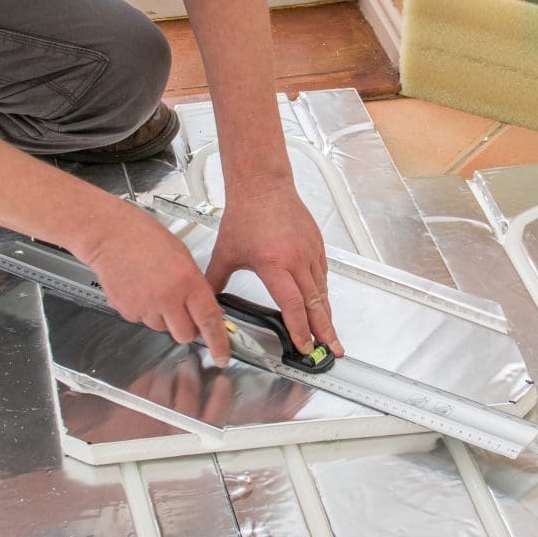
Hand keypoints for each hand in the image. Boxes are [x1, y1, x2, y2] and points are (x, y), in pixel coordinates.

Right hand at [84, 203, 231, 364]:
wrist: (111, 235)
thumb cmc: (145, 238)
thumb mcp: (184, 257)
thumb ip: (196, 286)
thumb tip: (205, 310)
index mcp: (186, 281)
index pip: (209, 320)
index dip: (218, 342)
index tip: (222, 355)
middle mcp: (166, 297)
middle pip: (184, 334)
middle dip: (187, 329)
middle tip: (182, 311)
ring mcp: (145, 306)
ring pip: (162, 328)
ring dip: (164, 318)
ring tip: (155, 290)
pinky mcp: (127, 311)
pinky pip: (142, 321)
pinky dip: (144, 311)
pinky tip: (140, 290)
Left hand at [205, 181, 340, 357]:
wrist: (263, 186)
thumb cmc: (246, 215)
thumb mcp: (225, 252)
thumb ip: (215, 281)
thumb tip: (205, 303)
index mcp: (274, 264)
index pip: (292, 304)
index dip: (299, 329)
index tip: (303, 346)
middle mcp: (296, 260)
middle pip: (315, 303)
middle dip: (324, 330)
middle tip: (332, 350)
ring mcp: (309, 252)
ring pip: (322, 291)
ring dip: (327, 315)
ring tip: (331, 335)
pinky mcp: (316, 245)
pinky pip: (323, 275)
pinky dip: (324, 293)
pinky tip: (323, 305)